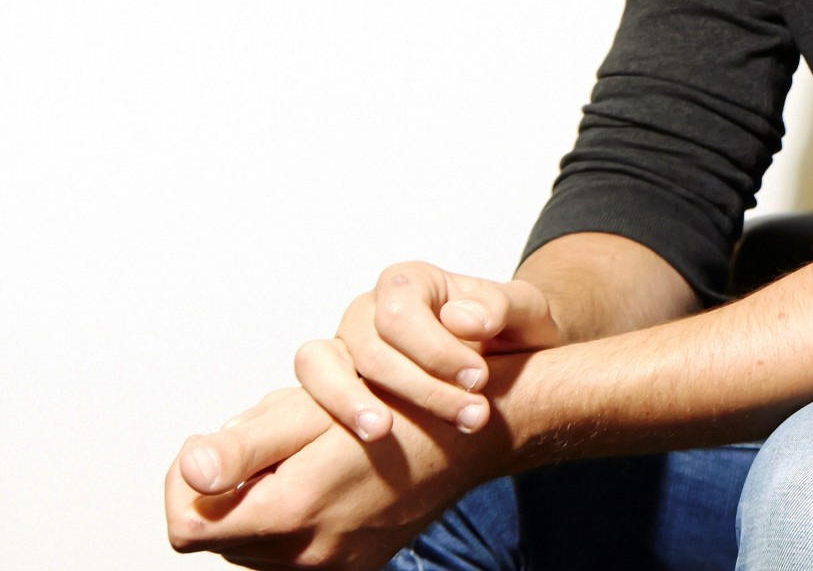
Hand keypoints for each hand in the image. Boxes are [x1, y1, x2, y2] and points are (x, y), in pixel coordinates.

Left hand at [167, 378, 511, 569]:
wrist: (476, 434)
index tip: (213, 443)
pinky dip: (287, 518)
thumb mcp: (315, 410)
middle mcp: (309, 555)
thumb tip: (190, 469)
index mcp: (293, 513)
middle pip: (217, 538)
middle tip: (266, 442)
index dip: (184, 480)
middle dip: (224, 489)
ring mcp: (333, 568)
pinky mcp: (352, 568)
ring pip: (250, 547)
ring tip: (296, 458)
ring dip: (255, 503)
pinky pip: (289, 552)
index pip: (187, 526)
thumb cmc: (401, 409)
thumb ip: (243, 445)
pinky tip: (318, 479)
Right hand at [298, 261, 563, 440]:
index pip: (399, 313)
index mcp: (409, 283)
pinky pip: (307, 398)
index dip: (435, 350)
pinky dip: (333, 418)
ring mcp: (344, 350)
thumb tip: (460, 320)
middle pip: (368, 348)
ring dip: (349, 403)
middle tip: (472, 418)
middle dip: (419, 389)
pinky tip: (371, 443)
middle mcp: (367, 312)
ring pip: (319, 367)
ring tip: (382, 433)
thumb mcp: (525, 310)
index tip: (479, 379)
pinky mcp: (335, 387)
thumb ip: (502, 306)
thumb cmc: (512, 329)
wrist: (509, 361)